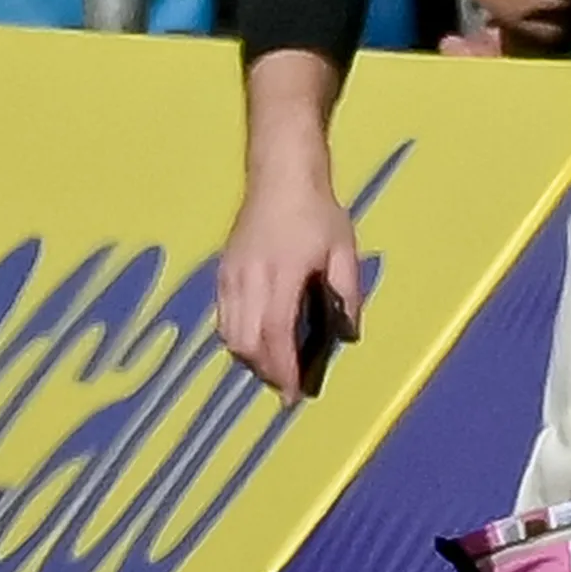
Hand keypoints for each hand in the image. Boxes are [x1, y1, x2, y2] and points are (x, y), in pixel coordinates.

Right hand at [215, 167, 364, 398]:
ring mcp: (231, 276)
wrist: (281, 175)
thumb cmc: (317, 211)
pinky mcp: (221, 272)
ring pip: (229, 335)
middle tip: (287, 385)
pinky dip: (235, 338)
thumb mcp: (343, 248)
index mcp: (283, 275)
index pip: (276, 335)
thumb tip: (349, 334)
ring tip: (273, 367)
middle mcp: (250, 280)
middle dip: (266, 372)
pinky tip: (254, 341)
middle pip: (247, 343)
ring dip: (249, 358)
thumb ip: (348, 292)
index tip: (293, 395)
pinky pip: (222, 318)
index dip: (284, 370)